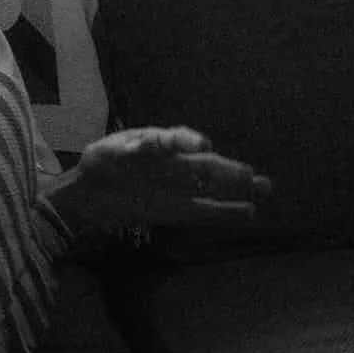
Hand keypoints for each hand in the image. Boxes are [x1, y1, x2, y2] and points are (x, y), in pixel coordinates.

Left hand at [63, 127, 269, 229]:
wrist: (88, 193)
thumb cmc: (98, 165)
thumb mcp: (106, 153)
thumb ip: (130, 150)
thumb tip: (157, 144)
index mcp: (155, 144)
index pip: (175, 140)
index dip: (186, 141)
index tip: (199, 145)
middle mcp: (172, 164)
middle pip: (205, 165)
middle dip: (229, 170)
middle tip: (253, 175)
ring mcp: (176, 188)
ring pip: (212, 187)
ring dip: (237, 189)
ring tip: (265, 188)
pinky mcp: (176, 209)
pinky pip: (204, 210)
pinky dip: (225, 212)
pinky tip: (248, 212)